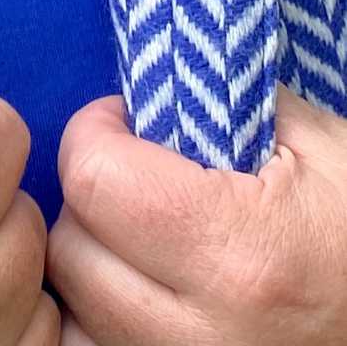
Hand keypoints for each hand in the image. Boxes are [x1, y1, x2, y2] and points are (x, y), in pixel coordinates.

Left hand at [47, 82, 346, 341]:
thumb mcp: (326, 151)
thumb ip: (229, 100)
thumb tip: (154, 73)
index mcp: (241, 255)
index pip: (95, 178)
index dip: (98, 134)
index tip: (125, 123)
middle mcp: (207, 337)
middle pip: (72, 251)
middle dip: (90, 200)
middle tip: (132, 178)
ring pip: (76, 317)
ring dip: (94, 268)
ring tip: (138, 240)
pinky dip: (105, 324)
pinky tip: (143, 292)